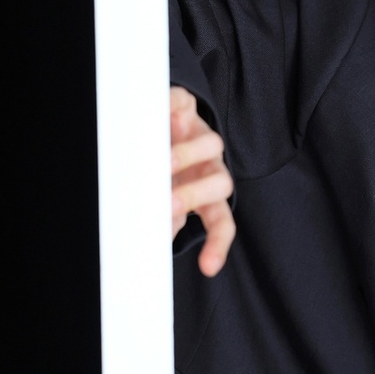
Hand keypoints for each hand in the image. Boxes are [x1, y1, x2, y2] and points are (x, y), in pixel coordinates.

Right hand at [171, 86, 234, 275]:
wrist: (160, 120)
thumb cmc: (163, 170)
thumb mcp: (163, 198)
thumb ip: (163, 219)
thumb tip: (152, 242)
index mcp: (207, 193)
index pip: (221, 221)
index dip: (218, 243)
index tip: (207, 268)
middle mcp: (210, 165)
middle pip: (222, 183)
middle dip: (196, 195)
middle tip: (169, 202)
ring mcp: (201, 134)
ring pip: (213, 145)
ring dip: (187, 155)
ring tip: (160, 161)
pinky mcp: (186, 106)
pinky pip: (185, 105)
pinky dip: (171, 110)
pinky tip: (155, 118)